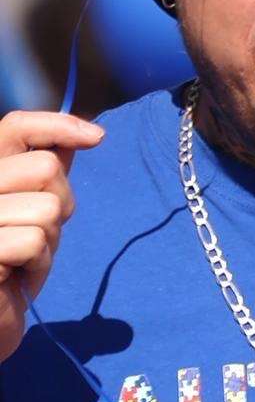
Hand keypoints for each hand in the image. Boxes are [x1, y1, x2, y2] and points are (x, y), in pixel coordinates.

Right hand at [0, 111, 102, 360]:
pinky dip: (39, 264)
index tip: (97, 137)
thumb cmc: (9, 265)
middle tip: (39, 232)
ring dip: (49, 240)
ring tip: (23, 259)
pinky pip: (34, 241)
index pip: (14, 127)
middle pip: (46, 168)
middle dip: (61, 203)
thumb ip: (44, 174)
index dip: (58, 125)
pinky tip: (16, 277)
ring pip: (47, 207)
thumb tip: (81, 134)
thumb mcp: (31, 212)